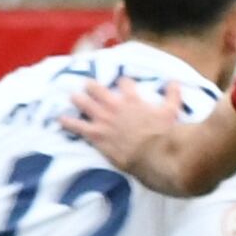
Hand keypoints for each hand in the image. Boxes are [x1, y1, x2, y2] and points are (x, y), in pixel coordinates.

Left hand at [63, 74, 185, 173]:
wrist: (152, 154)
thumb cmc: (164, 134)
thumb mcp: (172, 111)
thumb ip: (173, 95)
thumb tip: (175, 82)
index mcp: (133, 100)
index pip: (125, 84)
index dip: (123, 83)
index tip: (123, 83)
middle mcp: (115, 106)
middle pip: (98, 90)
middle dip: (92, 86)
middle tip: (88, 85)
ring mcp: (103, 120)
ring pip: (84, 104)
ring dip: (78, 99)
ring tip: (73, 97)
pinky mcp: (96, 134)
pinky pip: (77, 126)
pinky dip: (68, 122)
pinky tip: (60, 119)